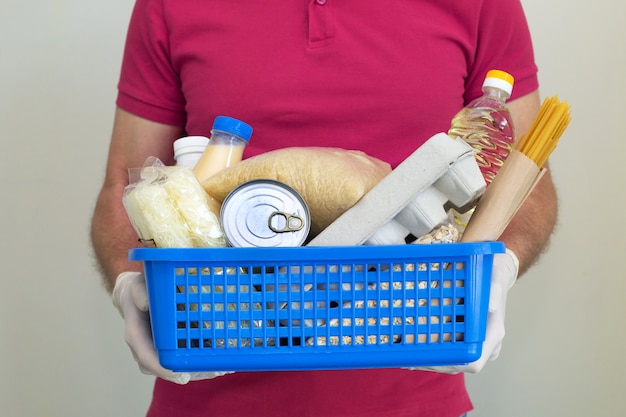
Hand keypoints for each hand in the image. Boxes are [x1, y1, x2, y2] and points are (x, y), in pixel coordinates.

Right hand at [112, 272, 231, 383]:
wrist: (136, 296)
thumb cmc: (138, 291)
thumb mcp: (138, 287)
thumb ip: (141, 294)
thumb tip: (147, 302)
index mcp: (136, 336)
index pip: (147, 358)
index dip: (165, 369)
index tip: (182, 376)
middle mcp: (145, 349)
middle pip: (166, 369)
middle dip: (190, 372)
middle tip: (212, 372)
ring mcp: (156, 352)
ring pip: (176, 369)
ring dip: (198, 371)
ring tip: (220, 370)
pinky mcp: (168, 350)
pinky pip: (181, 361)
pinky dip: (199, 364)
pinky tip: (218, 363)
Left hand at [413, 249, 518, 373]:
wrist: (495, 274)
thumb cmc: (494, 277)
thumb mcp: (493, 279)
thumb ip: (493, 292)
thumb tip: (490, 306)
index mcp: (493, 334)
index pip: (474, 361)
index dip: (450, 363)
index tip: (428, 358)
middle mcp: (486, 344)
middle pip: (458, 365)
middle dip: (433, 363)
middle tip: (409, 360)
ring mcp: (477, 344)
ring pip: (453, 361)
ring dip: (431, 360)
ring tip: (407, 357)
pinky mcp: (468, 339)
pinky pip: (452, 351)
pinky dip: (435, 351)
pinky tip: (416, 348)